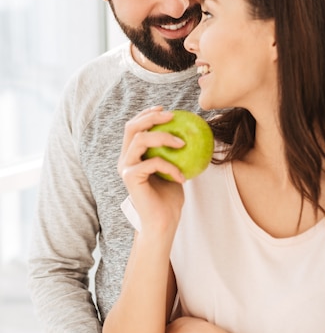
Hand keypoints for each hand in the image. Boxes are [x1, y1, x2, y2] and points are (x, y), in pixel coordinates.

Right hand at [118, 106, 185, 230]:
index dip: (147, 114)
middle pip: (132, 127)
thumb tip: (191, 131)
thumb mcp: (176, 168)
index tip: (166, 110)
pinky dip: (170, 167)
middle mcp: (125, 159)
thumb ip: (175, 151)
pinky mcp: (130, 178)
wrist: (163, 222)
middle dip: (151, 117)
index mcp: (132, 155)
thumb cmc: (170, 197)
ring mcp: (126, 168)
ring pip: (140, 140)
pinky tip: (182, 177)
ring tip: (182, 144)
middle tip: (172, 116)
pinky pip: (153, 162)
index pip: (134, 127)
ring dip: (163, 137)